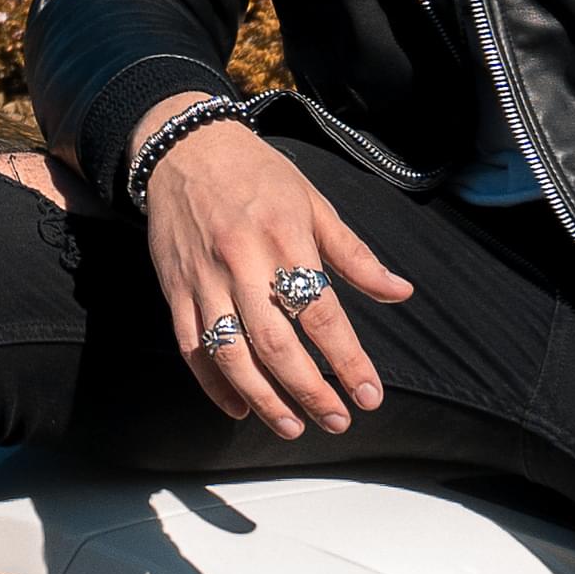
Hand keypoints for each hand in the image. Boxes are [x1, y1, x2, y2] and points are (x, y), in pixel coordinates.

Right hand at [133, 93, 413, 437]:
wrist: (184, 147)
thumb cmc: (256, 174)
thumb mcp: (313, 202)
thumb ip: (354, 255)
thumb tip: (400, 292)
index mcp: (285, 239)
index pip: (322, 313)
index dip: (348, 361)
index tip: (369, 395)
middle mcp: (243, 262)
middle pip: (277, 344)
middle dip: (310, 392)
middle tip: (336, 421)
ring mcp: (204, 279)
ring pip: (232, 354)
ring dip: (264, 399)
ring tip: (292, 426)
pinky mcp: (175, 288)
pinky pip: (192, 347)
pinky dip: (214, 384)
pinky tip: (239, 408)